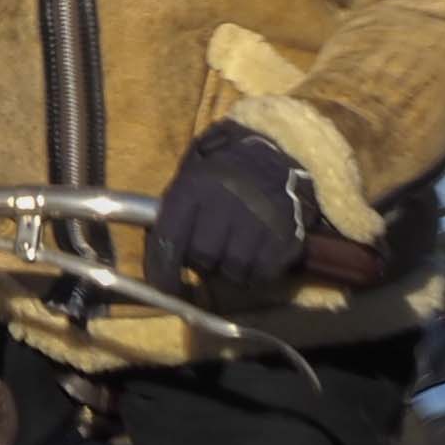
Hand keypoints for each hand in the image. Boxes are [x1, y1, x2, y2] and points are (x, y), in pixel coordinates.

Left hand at [144, 121, 315, 298]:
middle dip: (202, 261)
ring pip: (234, 270)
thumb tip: (157, 265)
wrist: (271, 157)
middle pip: (203, 257)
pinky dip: (257, 271)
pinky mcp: (287, 230)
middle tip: (210, 251)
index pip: (170, 240)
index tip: (166, 288)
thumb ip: (169, 218)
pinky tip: (256, 252)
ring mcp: (260, 215)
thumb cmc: (219, 174)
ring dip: (230, 268)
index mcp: (194, 185)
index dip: (163, 272)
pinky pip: (264, 272)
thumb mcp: (187, 179)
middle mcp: (227, 199)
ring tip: (234, 249)